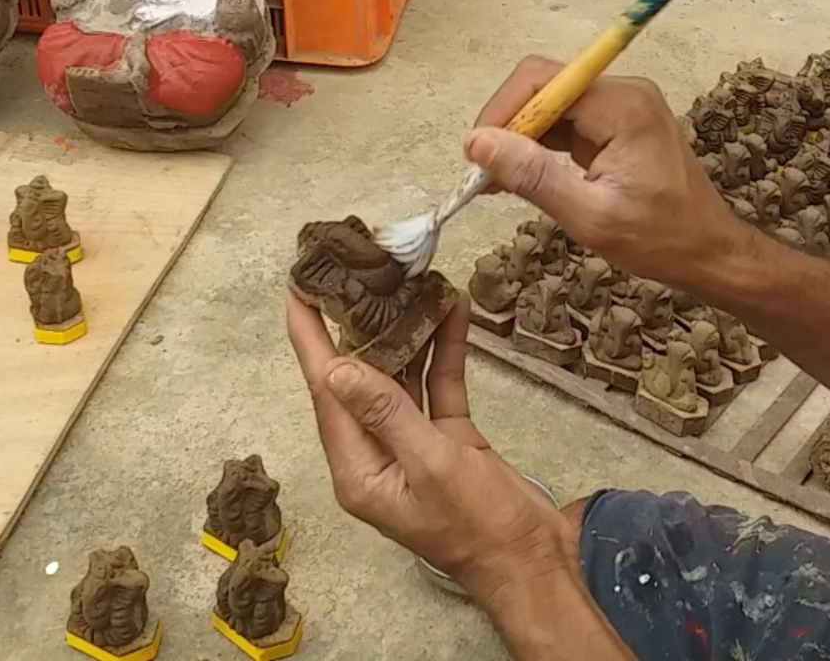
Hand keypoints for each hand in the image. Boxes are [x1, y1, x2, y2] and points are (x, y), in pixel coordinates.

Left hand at [287, 293, 573, 599]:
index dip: (309, 338)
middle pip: (357, 377)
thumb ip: (387, 415)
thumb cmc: (478, 526)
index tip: (297, 288)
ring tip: (403, 278)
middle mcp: (375, 452)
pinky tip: (452, 311)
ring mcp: (411, 443)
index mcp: (357, 467)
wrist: (532, 560)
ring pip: (399, 375)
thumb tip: (337, 369)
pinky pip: (438, 385)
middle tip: (350, 268)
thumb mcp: (431, 466)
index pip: (325, 391)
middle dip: (355, 324)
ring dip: (405, 331)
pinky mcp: (446, 438)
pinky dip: (444, 350)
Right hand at [464, 57, 755, 294]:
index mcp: (623, 105)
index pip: (542, 80)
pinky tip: (525, 178)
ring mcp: (623, 107)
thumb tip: (477, 143)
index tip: (477, 154)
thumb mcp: (591, 216)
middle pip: (545, 87)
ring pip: (553, 106)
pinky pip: (568, 123)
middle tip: (485, 174)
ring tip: (498, 181)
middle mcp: (624, 93)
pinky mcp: (619, 125)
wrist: (711, 253)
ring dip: (522, 139)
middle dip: (509, 126)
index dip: (502, 111)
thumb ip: (534, 176)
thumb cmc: (661, 240)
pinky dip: (542, 147)